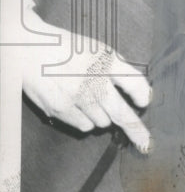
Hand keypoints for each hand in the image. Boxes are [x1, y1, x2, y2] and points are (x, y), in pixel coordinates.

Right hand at [22, 5, 151, 151]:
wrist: (32, 50)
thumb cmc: (68, 49)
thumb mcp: (98, 49)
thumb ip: (118, 67)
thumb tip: (137, 89)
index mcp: (106, 61)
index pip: (135, 83)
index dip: (143, 96)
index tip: (144, 102)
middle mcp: (93, 80)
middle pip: (122, 114)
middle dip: (136, 130)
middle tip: (145, 142)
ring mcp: (77, 97)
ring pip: (103, 123)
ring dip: (103, 117)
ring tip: (91, 101)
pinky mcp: (61, 109)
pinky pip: (85, 126)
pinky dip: (86, 120)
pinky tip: (78, 106)